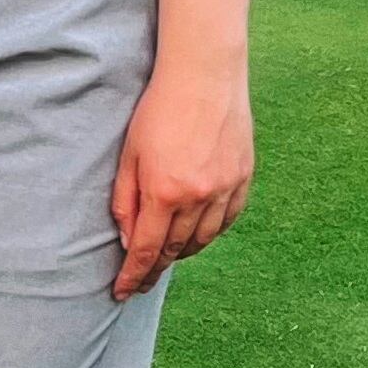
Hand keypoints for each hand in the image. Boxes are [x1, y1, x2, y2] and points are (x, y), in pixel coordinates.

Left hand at [110, 61, 253, 299]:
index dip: (134, 276)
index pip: (147, 250)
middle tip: (142, 281)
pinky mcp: (244, 178)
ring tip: (166, 257)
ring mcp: (225, 188)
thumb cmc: (158, 110)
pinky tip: (197, 234)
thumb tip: (129, 241)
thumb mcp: (129, 155)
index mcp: (164, 192)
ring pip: (204, 239)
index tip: (123, 292)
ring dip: (183, 253)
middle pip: (175, 249)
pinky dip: (211, 233)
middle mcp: (198, 197)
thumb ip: (126, 201)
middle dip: (156, 269)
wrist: (205, 76)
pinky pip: (227, 220)